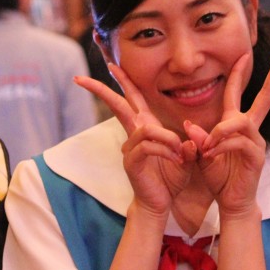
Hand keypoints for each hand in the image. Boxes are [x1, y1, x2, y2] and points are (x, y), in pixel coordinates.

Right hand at [75, 65, 195, 215]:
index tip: (112, 65)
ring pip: (146, 128)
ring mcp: (130, 148)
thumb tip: (189, 133)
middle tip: (80, 78)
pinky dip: (166, 149)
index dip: (124, 81)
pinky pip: (149, 145)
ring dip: (167, 138)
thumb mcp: (187, 157)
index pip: (132, 99)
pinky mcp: (131, 161)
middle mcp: (134, 135)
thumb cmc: (171, 179)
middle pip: (117, 105)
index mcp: (145, 128)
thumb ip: (189, 144)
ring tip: (180, 153)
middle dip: (101, 90)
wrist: (160, 204)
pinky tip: (177, 158)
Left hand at [184, 51, 269, 217]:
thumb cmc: (219, 177)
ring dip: (221, 131)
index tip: (244, 54)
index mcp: (237, 124)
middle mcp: (250, 129)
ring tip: (207, 147)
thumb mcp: (203, 154)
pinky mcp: (257, 156)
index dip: (239, 73)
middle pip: (265, 97)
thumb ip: (199, 139)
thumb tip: (190, 125)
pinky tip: (210, 155)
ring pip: (240, 122)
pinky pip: (238, 142)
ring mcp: (257, 142)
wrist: (231, 201)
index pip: (238, 92)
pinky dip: (221, 145)